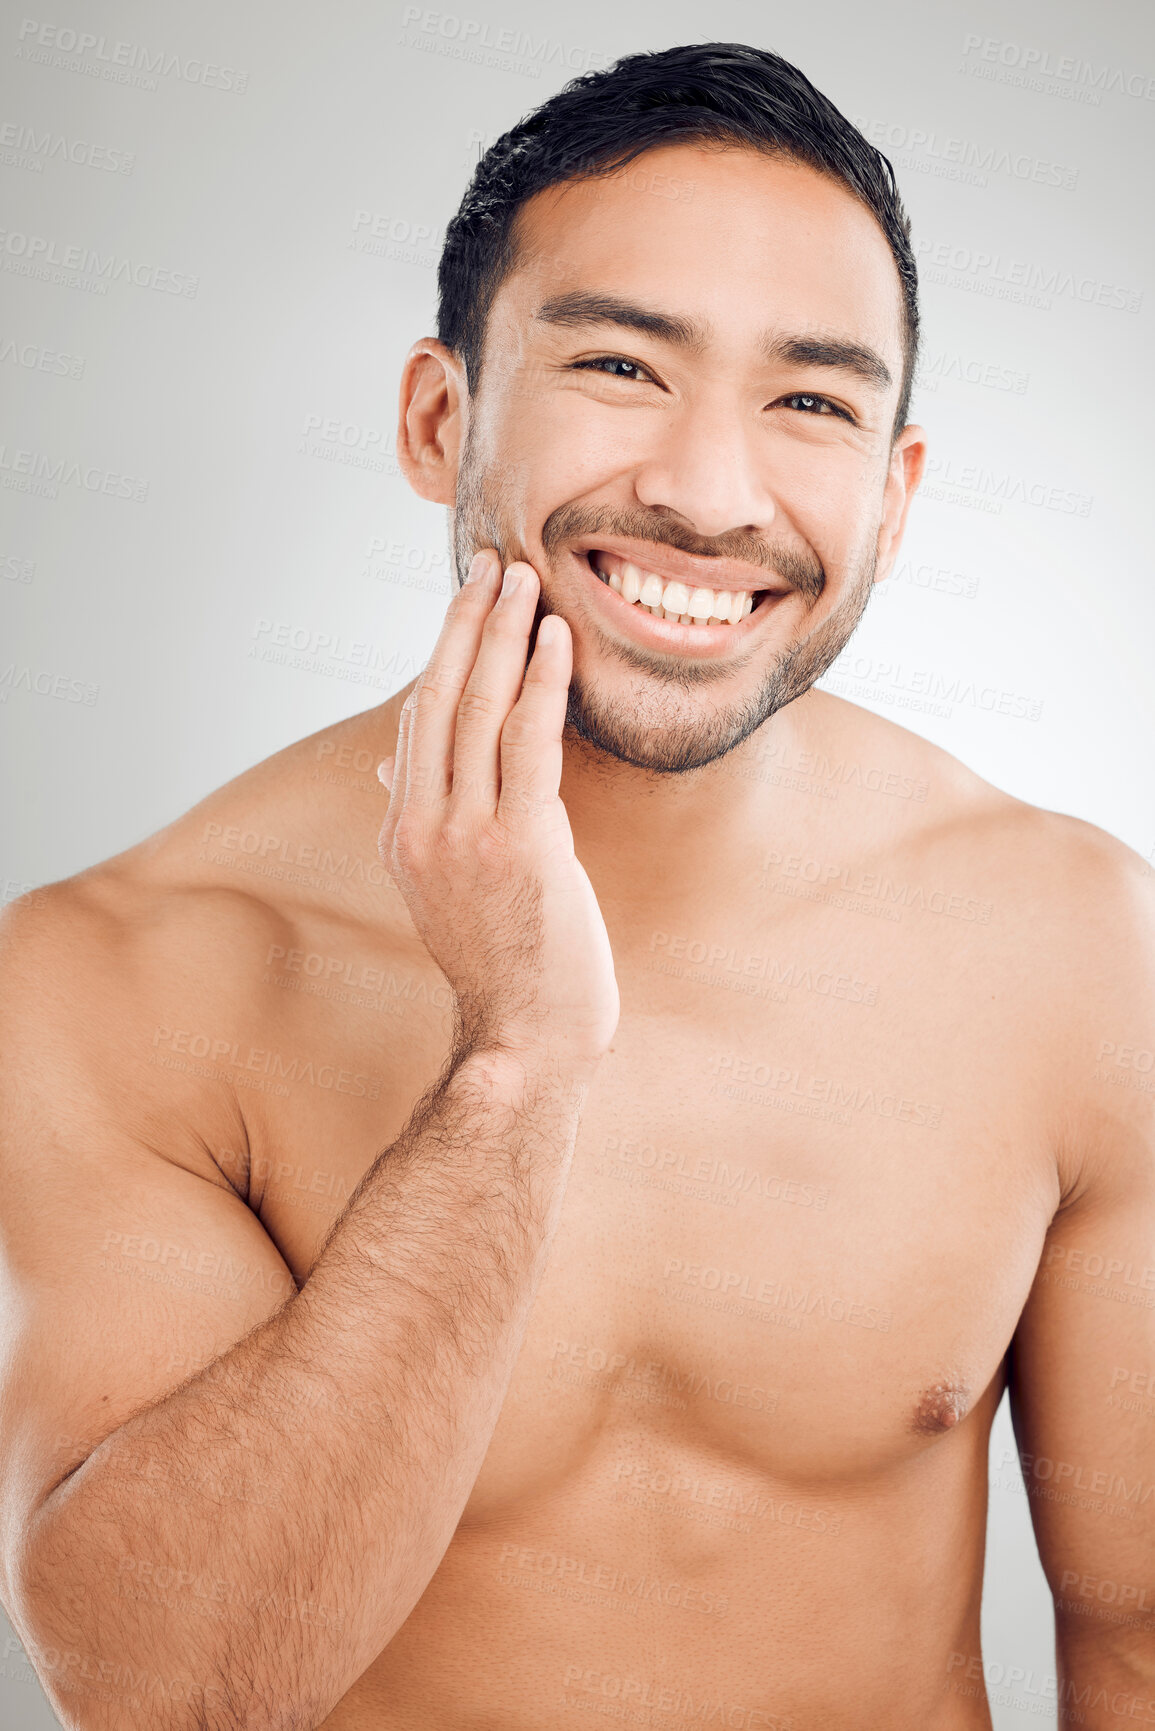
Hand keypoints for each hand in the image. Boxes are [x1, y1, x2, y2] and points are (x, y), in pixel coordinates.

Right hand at [377, 551, 619, 1071]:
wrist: (525, 1037)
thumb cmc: (500, 964)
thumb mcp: (441, 889)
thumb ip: (419, 822)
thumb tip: (390, 769)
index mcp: (402, 833)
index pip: (418, 720)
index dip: (443, 652)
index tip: (469, 600)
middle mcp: (423, 827)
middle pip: (439, 699)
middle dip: (467, 623)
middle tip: (492, 563)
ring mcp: (468, 837)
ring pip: (479, 711)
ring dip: (503, 636)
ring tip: (524, 580)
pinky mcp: (524, 847)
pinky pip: (530, 746)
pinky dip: (542, 684)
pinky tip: (557, 640)